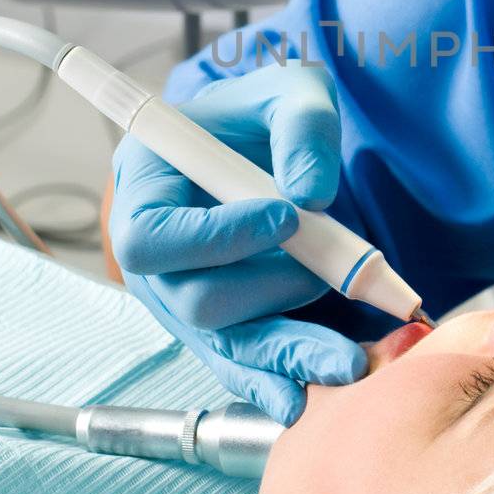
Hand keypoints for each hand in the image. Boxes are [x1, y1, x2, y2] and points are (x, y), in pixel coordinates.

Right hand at [109, 63, 369, 424]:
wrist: (266, 143)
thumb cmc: (265, 115)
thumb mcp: (290, 93)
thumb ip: (304, 129)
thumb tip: (312, 195)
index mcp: (144, 184)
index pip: (152, 236)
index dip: (215, 239)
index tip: (287, 217)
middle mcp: (152, 252)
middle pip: (190, 300)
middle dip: (267, 293)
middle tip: (329, 271)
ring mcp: (180, 295)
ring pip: (222, 343)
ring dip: (286, 351)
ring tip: (349, 359)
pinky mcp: (217, 325)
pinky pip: (239, 364)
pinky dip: (274, 381)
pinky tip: (306, 400)